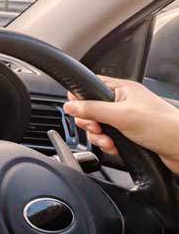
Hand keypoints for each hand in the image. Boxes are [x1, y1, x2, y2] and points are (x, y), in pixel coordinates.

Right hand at [64, 76, 178, 174]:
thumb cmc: (164, 126)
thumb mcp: (122, 115)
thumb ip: (93, 109)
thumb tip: (69, 105)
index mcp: (122, 90)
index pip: (90, 86)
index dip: (80, 98)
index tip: (80, 111)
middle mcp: (122, 103)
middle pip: (90, 109)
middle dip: (89, 121)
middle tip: (97, 127)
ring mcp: (125, 119)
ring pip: (97, 126)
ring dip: (99, 136)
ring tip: (108, 141)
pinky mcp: (128, 135)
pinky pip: (107, 138)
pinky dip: (107, 144)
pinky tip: (115, 147)